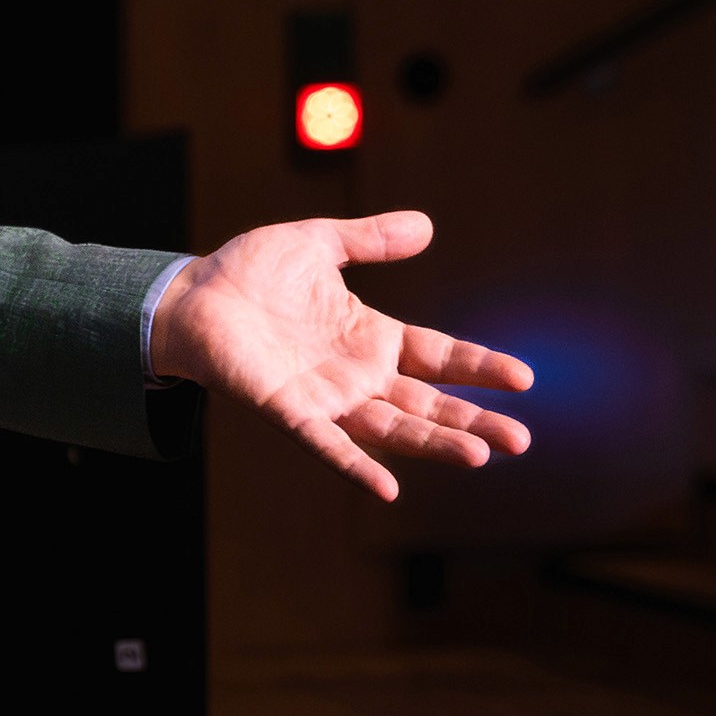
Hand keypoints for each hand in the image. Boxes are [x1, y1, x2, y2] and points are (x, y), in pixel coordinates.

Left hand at [147, 210, 531, 501]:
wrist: (190, 294)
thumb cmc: (249, 271)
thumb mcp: (317, 244)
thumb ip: (369, 240)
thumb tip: (426, 225)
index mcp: (369, 336)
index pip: (437, 357)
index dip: (479, 366)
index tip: (525, 378)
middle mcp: (355, 374)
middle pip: (427, 404)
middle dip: (474, 421)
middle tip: (521, 440)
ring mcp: (325, 396)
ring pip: (391, 429)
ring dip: (434, 444)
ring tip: (481, 455)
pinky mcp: (288, 409)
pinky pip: (326, 444)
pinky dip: (356, 466)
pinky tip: (387, 489)